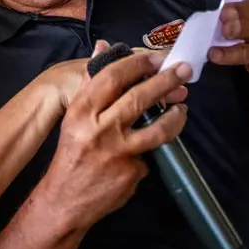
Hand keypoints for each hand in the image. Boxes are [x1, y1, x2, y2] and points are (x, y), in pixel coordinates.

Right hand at [37, 51, 191, 232]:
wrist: (64, 201)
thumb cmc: (71, 153)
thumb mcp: (75, 116)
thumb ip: (92, 83)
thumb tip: (103, 46)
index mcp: (82, 111)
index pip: (113, 76)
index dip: (139, 63)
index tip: (158, 57)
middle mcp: (99, 129)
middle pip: (139, 98)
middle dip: (166, 80)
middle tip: (185, 70)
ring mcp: (118, 153)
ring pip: (158, 128)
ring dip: (176, 116)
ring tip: (182, 110)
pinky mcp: (131, 173)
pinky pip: (150, 156)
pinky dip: (151, 151)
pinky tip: (148, 151)